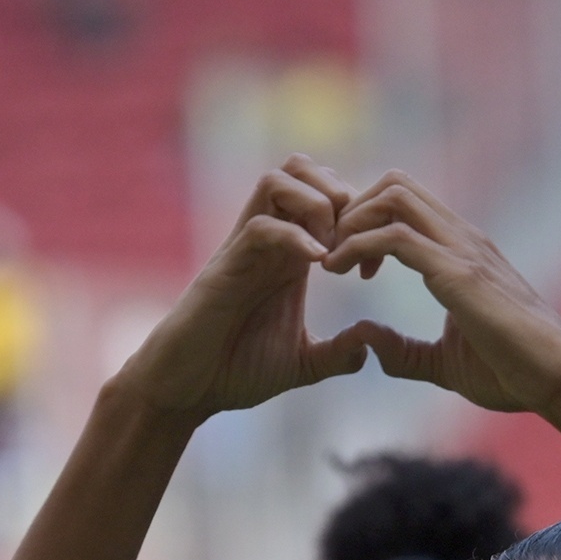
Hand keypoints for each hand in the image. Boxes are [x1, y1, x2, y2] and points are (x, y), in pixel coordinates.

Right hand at [110, 157, 371, 424]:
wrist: (187, 390)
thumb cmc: (236, 370)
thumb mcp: (302, 363)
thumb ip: (338, 353)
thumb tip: (371, 345)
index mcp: (289, 258)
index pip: (323, 196)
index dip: (359, 218)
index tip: (373, 265)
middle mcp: (268, 243)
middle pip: (301, 169)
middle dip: (340, 194)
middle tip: (354, 244)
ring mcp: (244, 249)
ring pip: (278, 182)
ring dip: (318, 206)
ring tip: (332, 252)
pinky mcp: (225, 267)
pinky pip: (261, 227)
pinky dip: (296, 236)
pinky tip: (319, 266)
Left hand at [321, 174, 560, 414]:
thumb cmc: (516, 374)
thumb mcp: (445, 365)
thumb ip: (405, 352)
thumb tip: (365, 340)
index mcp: (464, 253)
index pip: (406, 204)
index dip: (367, 223)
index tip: (352, 268)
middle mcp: (463, 240)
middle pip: (395, 184)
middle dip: (352, 211)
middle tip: (335, 256)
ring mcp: (463, 250)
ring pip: (392, 195)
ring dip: (351, 221)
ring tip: (334, 262)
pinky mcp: (459, 273)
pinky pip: (394, 236)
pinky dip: (356, 245)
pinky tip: (340, 272)